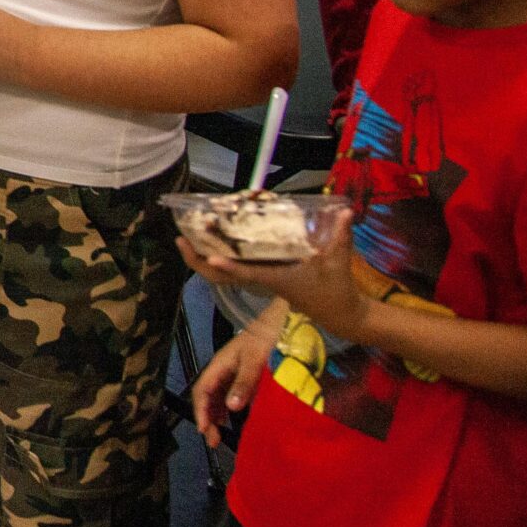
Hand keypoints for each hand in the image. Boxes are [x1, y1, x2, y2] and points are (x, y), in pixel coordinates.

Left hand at [179, 211, 367, 341]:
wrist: (341, 314)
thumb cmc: (337, 290)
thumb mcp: (338, 262)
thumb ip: (340, 236)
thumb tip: (346, 212)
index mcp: (277, 279)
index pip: (249, 274)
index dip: (230, 267)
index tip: (211, 259)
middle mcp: (263, 281)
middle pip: (222, 277)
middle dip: (198, 261)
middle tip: (180, 239)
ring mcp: (261, 280)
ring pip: (224, 274)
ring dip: (203, 259)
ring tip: (186, 238)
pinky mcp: (264, 277)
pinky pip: (233, 270)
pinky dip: (219, 259)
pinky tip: (212, 241)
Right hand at [188, 328, 274, 448]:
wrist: (284, 320)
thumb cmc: (266, 338)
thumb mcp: (255, 359)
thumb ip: (243, 382)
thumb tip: (230, 408)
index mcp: (220, 364)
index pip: (202, 390)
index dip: (200, 410)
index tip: (204, 430)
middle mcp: (224, 369)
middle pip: (208, 396)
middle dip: (207, 418)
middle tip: (213, 441)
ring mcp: (235, 371)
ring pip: (219, 396)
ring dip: (217, 415)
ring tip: (220, 434)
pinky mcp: (248, 374)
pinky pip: (233, 394)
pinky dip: (230, 408)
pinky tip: (234, 418)